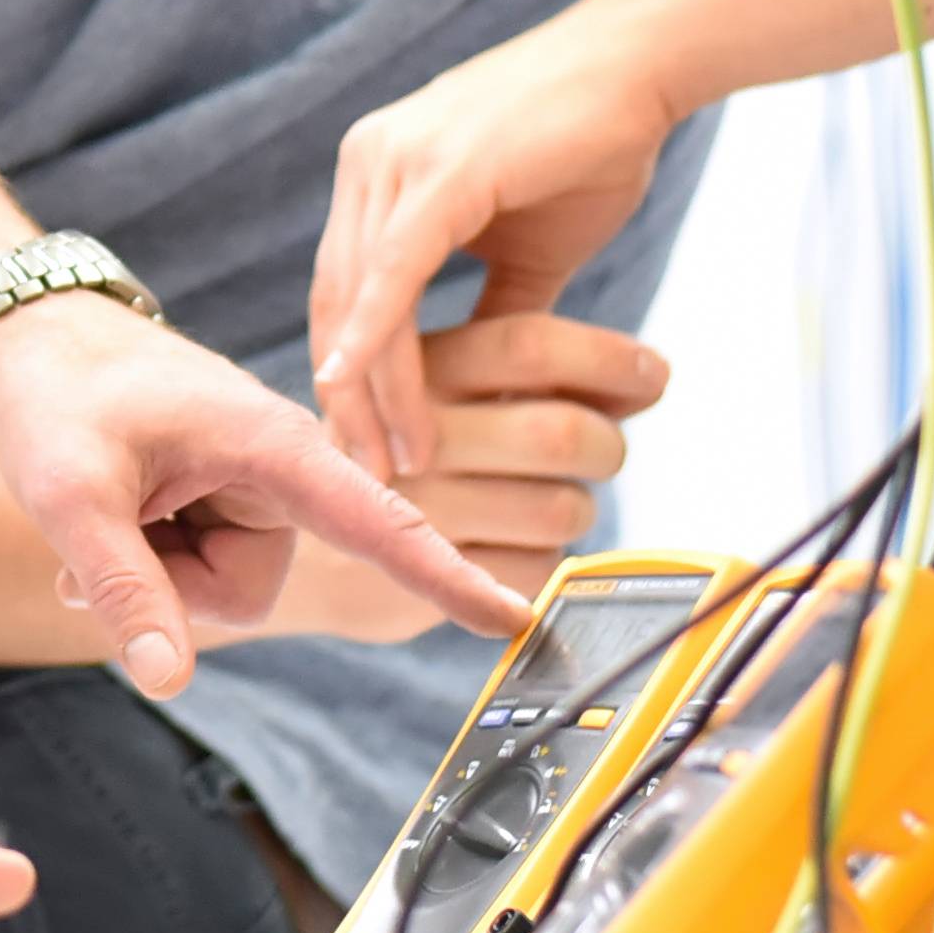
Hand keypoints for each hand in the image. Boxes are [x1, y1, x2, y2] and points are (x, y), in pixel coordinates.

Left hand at [0, 288, 531, 692]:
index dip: (446, 577)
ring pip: (221, 590)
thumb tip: (170, 683)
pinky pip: (200, 572)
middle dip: (170, 583)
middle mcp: (280, 468)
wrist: (33, 333)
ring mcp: (253, 487)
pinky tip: (110, 514)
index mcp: (273, 446)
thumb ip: (125, 589)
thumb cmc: (56, 393)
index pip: (378, 523)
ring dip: (153, 569)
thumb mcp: (71, 496)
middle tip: (97, 527)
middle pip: (249, 590)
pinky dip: (148, 557)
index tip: (518, 620)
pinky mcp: (227, 499)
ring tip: (105, 505)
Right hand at [218, 325, 662, 640]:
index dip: (609, 358)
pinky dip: (550, 561)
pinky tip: (516, 545)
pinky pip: (540, 571)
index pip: (533, 346)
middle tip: (603, 446)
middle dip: (608, 443)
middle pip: (563, 434)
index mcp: (417, 368)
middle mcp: (416, 437)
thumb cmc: (388, 450)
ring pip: (564, 508)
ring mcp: (423, 514)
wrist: (281, 541)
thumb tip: (640, 373)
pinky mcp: (428, 586)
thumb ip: (511, 368)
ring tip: (549, 498)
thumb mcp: (426, 381)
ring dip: (580, 506)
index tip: (651, 373)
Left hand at [304, 12, 687, 481]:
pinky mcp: (436, 170)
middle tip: (363, 476)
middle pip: (333, 301)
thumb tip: (492, 389)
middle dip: (345, 399)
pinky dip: (373, 335)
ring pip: (357, 296)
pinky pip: (391, 269)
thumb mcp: (529, 250)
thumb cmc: (592, 145)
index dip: (349, 373)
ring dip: (368, 387)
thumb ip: (498, 310)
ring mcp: (394, 159)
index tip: (365, 445)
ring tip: (393, 461)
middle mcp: (368, 162)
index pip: (344, 292)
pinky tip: (356, 387)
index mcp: (379, 176)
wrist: (644, 66)